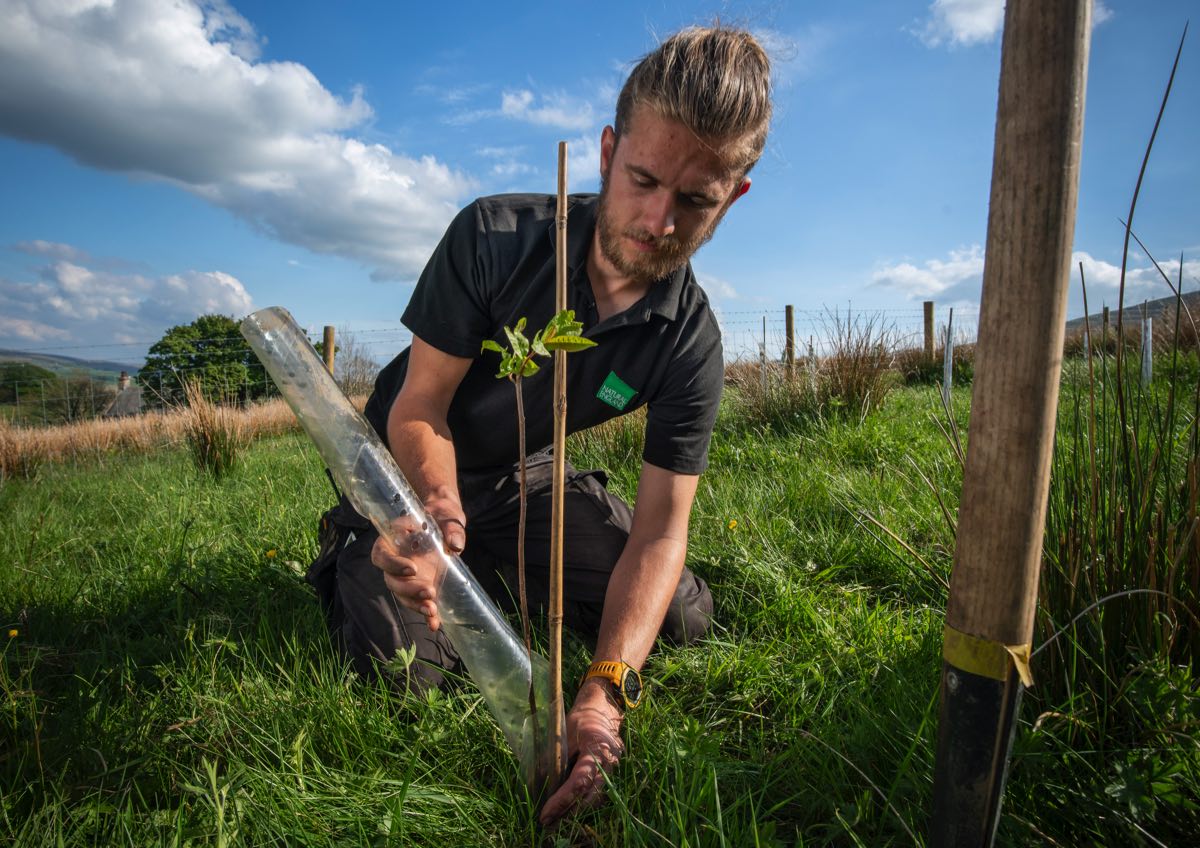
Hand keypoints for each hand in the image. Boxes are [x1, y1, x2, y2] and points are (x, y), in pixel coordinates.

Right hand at [370, 496, 465, 631]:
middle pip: (391, 580)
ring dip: (415, 604)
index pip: (381, 555)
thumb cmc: (441, 515)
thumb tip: (455, 545)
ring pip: (402, 594)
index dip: (392, 565)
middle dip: (408, 590)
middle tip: (429, 592)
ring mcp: (407, 576)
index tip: (412, 568)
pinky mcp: (420, 586)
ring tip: (432, 610)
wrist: (446, 522)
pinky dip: (426, 615)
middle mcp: (396, 560)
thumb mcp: (447, 515)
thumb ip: (451, 527)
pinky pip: (418, 602)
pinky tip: (435, 624)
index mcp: (393, 540)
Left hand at [540, 679, 624, 825]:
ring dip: (574, 810)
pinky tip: (566, 807)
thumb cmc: (583, 717)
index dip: (561, 801)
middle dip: (567, 813)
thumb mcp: (565, 733)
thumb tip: (537, 780)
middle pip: (589, 798)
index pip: (578, 783)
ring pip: (593, 799)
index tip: (545, 813)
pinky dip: (581, 802)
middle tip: (547, 822)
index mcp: (597, 752)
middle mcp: (608, 766)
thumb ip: (554, 757)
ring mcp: (610, 771)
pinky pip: (595, 793)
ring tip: (554, 818)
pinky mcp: (607, 774)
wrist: (604, 708)